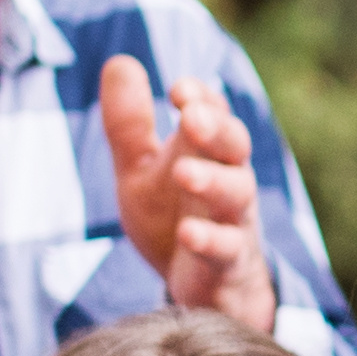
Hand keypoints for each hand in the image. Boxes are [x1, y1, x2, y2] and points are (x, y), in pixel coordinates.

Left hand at [96, 56, 276, 328]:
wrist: (202, 294)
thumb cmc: (174, 220)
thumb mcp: (141, 171)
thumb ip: (130, 124)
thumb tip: (119, 61)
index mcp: (208, 153)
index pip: (213, 114)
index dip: (200, 99)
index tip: (177, 90)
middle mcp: (229, 181)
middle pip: (235, 146)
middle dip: (216, 128)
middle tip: (190, 116)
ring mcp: (233, 223)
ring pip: (237, 195)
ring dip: (212, 180)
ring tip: (184, 172)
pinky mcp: (229, 266)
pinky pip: (228, 250)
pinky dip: (210, 239)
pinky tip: (187, 232)